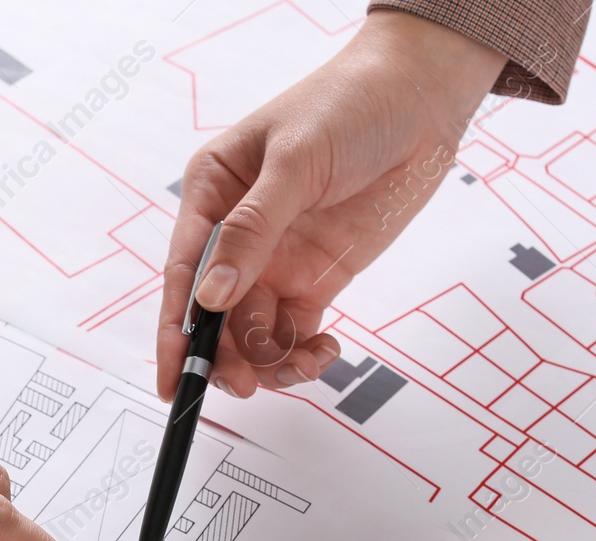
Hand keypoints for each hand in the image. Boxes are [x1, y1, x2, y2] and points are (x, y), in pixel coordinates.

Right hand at [157, 11, 505, 400]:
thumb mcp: (296, 161)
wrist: (421, 99)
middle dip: (225, 355)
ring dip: (269, 360)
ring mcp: (274, 259)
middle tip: (246, 385)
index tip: (175, 378)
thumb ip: (253, 229)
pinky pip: (293, 332)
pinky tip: (326, 349)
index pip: (182, 271)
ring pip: (252, 332)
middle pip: (213, 314)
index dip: (174, 330)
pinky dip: (303, 353)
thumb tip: (211, 296)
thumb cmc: (349, 105)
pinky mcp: (314, 278)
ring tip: (305, 362)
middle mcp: (236, 233)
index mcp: (212, 191)